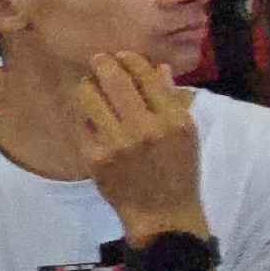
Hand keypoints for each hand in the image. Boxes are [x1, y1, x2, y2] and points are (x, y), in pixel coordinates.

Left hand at [76, 54, 204, 237]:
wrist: (162, 214)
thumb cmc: (178, 171)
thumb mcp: (186, 134)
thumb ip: (171, 99)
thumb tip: (158, 67)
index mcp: (173, 120)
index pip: (147, 76)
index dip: (131, 60)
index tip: (122, 56)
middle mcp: (145, 128)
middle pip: (115, 81)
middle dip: (102, 64)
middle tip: (97, 59)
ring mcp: (117, 143)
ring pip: (89, 97)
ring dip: (87, 86)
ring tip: (90, 85)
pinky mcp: (96, 157)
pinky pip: (83, 124)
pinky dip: (87, 119)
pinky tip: (93, 120)